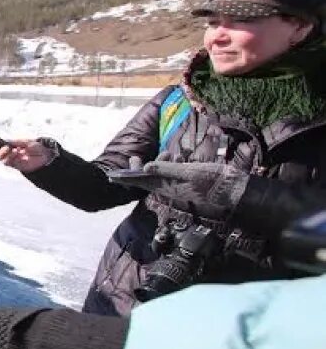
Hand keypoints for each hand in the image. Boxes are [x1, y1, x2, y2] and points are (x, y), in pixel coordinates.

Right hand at [0, 139, 52, 172]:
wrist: (46, 156)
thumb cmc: (37, 148)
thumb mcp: (26, 142)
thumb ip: (15, 142)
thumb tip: (5, 141)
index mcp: (12, 147)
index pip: (0, 147)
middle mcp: (11, 154)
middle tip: (6, 147)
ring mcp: (14, 160)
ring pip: (3, 160)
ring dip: (6, 155)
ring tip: (14, 150)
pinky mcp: (17, 166)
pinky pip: (10, 163)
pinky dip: (11, 158)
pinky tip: (16, 153)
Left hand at [128, 161, 249, 217]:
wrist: (234, 192)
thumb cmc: (212, 181)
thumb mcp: (189, 172)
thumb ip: (167, 170)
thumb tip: (145, 167)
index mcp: (166, 186)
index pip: (141, 181)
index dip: (127, 177)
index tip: (113, 174)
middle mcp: (169, 189)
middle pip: (148, 179)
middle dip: (139, 169)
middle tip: (133, 158)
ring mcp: (178, 188)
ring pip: (160, 177)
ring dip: (156, 166)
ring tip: (159, 156)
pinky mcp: (187, 186)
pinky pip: (172, 177)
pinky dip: (169, 168)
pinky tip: (177, 160)